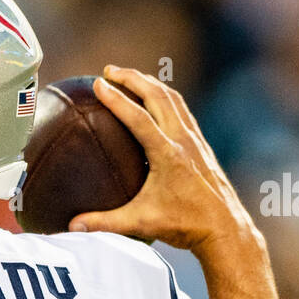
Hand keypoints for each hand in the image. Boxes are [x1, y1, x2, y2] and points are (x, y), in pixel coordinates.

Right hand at [68, 66, 261, 257]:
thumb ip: (104, 222)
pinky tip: (156, 99)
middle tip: (109, 70)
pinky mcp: (201, 145)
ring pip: (173, 98)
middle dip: (132, 78)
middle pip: (158, 96)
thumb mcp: (141, 223)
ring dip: (150, 83)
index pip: (138, 118)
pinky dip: (165, 97)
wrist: (225, 228)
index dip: (116, 99)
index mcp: (168, 154)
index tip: (98, 84)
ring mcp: (195, 140)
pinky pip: (182, 110)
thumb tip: (73, 226)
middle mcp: (183, 140)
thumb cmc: (185, 225)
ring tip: (130, 76)